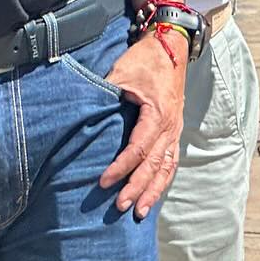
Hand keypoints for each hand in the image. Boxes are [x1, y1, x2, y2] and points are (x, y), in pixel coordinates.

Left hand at [99, 30, 187, 219]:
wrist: (171, 48)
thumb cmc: (145, 59)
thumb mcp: (122, 72)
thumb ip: (106, 93)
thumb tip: (84, 112)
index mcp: (158, 113)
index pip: (139, 149)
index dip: (121, 167)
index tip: (103, 181)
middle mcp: (170, 126)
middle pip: (154, 164)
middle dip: (137, 188)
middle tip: (121, 206)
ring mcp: (174, 129)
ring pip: (166, 167)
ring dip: (154, 191)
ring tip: (141, 212)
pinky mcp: (174, 130)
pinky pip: (171, 160)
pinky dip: (163, 179)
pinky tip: (154, 193)